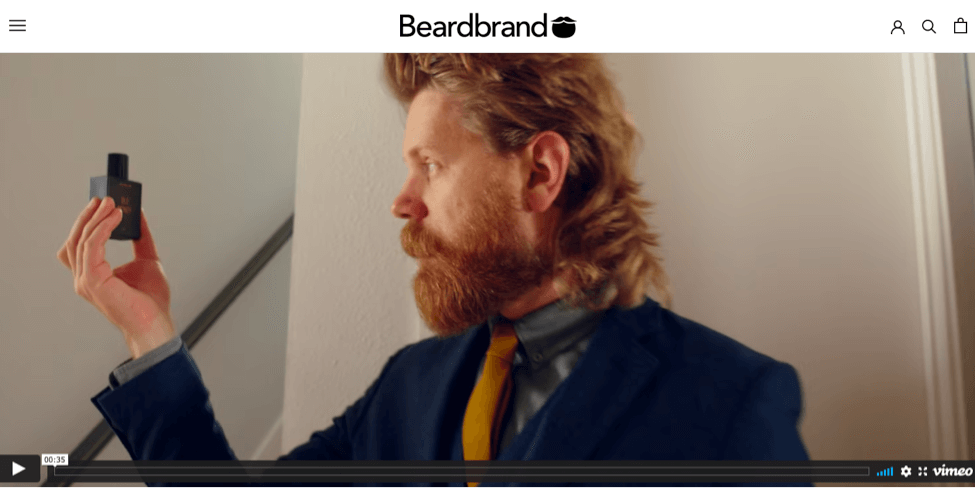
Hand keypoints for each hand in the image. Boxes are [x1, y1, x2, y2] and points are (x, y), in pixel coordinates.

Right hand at [57, 196, 175, 358]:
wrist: (155, 322)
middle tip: (105, 199)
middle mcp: (83, 279)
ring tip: (112, 204)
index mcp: (92, 275)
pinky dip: (102, 228)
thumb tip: (139, 214)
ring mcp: (85, 281)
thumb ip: (141, 239)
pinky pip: (92, 246)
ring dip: (97, 218)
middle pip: (76, 240)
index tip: (101, 204)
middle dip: (89, 216)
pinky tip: (116, 217)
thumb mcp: (147, 260)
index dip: (85, 223)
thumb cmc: (150, 299)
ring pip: (82, 240)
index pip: (79, 245)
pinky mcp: (93, 281)